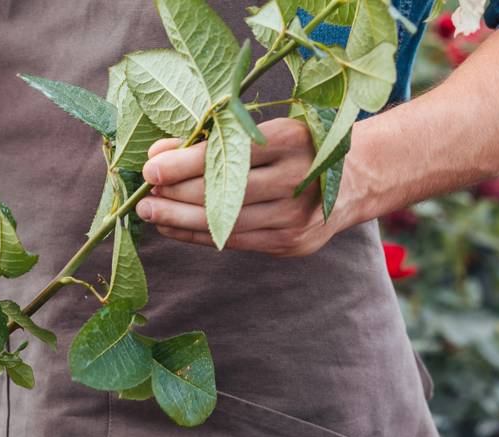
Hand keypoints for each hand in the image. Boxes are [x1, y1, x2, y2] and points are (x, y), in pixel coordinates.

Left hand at [137, 118, 351, 256]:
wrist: (356, 177)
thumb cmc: (297, 145)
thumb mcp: (262, 130)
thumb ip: (212, 139)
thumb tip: (157, 154)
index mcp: (292, 140)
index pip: (228, 153)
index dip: (184, 164)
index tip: (150, 168)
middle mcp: (297, 179)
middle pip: (224, 192)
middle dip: (175, 196)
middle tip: (142, 197)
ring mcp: (296, 216)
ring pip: (225, 222)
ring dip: (179, 220)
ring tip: (149, 213)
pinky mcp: (291, 243)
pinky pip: (233, 241)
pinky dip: (198, 236)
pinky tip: (172, 229)